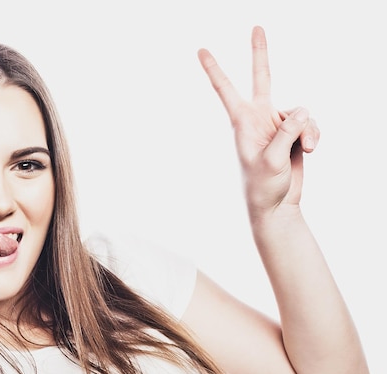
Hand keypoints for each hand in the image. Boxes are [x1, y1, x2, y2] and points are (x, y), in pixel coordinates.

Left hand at [198, 26, 319, 218]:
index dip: (214, 70)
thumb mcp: (272, 159)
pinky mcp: (294, 132)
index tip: (200, 50)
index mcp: (242, 123)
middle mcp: (259, 118)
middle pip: (262, 79)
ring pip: (300, 110)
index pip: (226, 91)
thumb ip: (287, 131)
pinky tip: (311, 149)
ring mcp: (277, 124)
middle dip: (260, 54)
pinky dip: (315, 134)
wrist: (278, 205)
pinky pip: (310, 123)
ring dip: (308, 129)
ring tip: (306, 149)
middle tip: (256, 26)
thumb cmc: (264, 186)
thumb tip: (302, 110)